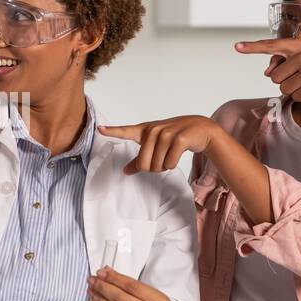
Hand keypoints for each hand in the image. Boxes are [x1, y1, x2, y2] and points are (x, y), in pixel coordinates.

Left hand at [88, 267, 186, 300]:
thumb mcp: (157, 298)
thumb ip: (135, 288)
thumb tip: (110, 274)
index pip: (132, 286)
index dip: (114, 278)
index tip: (102, 272)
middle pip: (121, 299)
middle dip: (103, 287)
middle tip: (93, 281)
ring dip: (99, 300)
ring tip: (91, 292)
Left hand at [100, 116, 217, 173]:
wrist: (201, 129)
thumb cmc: (174, 138)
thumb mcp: (156, 146)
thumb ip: (140, 158)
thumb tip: (125, 171)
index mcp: (145, 131)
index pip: (126, 131)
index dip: (112, 131)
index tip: (99, 129)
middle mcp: (153, 130)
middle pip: (143, 164)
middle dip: (153, 168)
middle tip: (162, 158)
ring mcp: (166, 133)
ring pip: (157, 166)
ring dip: (164, 166)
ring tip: (171, 154)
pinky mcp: (179, 139)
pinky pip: (169, 164)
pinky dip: (173, 164)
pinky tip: (178, 153)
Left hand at [235, 38, 300, 101]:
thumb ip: (284, 59)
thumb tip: (267, 73)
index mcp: (299, 45)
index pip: (272, 45)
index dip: (252, 47)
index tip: (237, 47)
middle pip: (274, 77)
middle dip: (284, 78)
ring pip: (283, 88)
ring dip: (293, 88)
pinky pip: (296, 97)